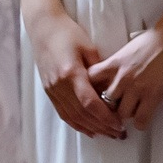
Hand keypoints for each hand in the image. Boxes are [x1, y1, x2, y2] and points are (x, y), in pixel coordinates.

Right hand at [27, 8, 123, 138]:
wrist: (43, 27)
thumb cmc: (68, 33)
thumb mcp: (88, 47)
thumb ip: (99, 70)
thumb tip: (111, 88)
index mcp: (70, 73)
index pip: (90, 103)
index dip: (105, 117)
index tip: (119, 125)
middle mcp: (59, 86)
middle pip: (82, 115)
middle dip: (102, 127)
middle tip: (119, 135)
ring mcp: (52, 90)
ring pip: (72, 118)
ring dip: (91, 129)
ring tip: (107, 135)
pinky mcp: (49, 91)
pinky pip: (64, 114)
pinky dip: (77, 124)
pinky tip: (89, 129)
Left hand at [86, 12, 162, 130]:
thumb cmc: (154, 40)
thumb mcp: (127, 50)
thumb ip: (116, 65)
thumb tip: (109, 79)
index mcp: (114, 63)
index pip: (90, 81)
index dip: (91, 91)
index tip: (95, 96)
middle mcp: (122, 77)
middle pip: (105, 104)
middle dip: (110, 108)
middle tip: (116, 110)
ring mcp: (137, 88)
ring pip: (122, 114)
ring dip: (127, 115)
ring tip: (132, 112)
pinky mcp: (153, 95)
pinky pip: (141, 120)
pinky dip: (141, 122)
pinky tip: (144, 116)